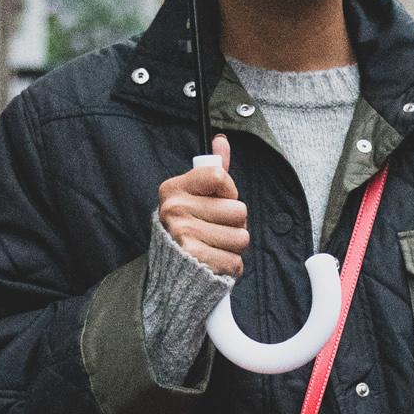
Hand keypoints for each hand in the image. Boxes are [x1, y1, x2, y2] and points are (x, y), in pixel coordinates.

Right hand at [157, 137, 246, 279]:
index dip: (228, 192)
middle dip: (235, 223)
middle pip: (238, 209)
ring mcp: (183, 235)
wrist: (172, 273)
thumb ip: (212, 169)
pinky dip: (231, 266)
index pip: (219, 176)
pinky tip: (215, 262)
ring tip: (216, 247)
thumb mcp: (197, 196)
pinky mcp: (195, 261)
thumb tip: (221, 140)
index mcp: (173, 189)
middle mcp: (174, 210)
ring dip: (235, 246)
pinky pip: (236, 261)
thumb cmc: (189, 229)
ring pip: (242, 236)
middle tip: (216, 229)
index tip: (217, 201)